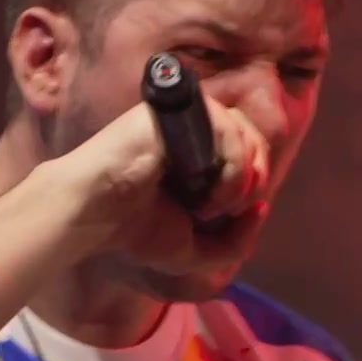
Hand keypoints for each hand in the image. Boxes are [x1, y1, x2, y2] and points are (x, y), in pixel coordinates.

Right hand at [44, 95, 272, 274]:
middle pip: (255, 139)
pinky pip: (227, 128)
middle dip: (254, 182)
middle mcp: (195, 131)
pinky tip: (206, 196)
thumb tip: (263, 207)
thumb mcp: (197, 249)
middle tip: (226, 210)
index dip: (254, 184)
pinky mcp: (178, 110)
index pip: (250, 153)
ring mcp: (187, 118)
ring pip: (245, 133)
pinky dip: (231, 168)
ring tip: (210, 206)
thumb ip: (237, 240)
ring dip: (240, 180)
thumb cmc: (137, 230)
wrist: (97, 214)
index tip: (232, 215)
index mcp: (200, 155)